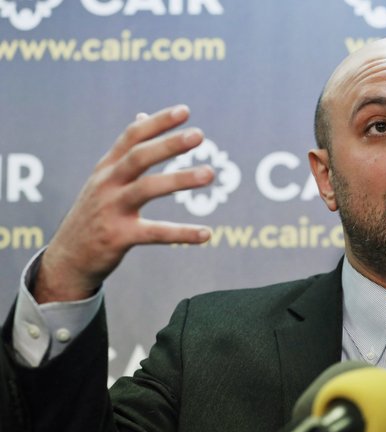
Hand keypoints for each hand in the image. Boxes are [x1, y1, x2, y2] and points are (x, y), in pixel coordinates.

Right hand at [34, 105, 213, 303]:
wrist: (68, 258)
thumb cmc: (94, 214)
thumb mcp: (104, 178)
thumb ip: (125, 150)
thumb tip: (142, 116)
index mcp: (106, 168)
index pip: (131, 137)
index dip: (157, 122)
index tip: (185, 111)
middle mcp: (106, 184)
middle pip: (138, 157)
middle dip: (168, 144)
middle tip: (199, 135)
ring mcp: (110, 210)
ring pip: (146, 188)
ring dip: (179, 179)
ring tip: (210, 173)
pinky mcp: (118, 237)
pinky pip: (155, 233)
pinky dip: (182, 233)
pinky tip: (207, 234)